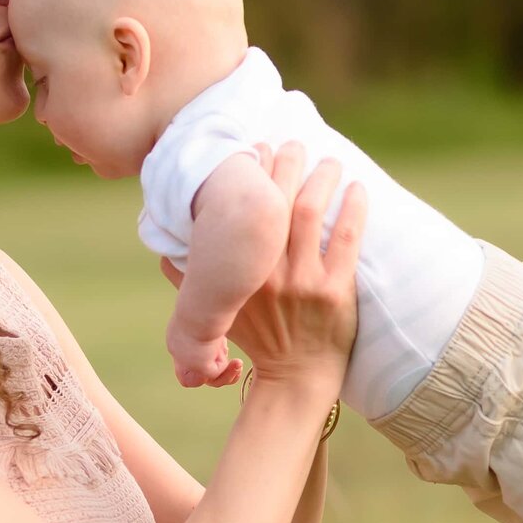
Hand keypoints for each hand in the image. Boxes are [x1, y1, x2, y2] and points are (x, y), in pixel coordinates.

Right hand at [161, 141, 361, 402]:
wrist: (296, 380)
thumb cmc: (258, 340)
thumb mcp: (215, 311)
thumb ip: (189, 281)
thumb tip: (165, 248)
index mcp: (239, 273)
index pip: (242, 208)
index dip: (251, 172)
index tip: (257, 149)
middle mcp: (267, 273)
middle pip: (277, 200)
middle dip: (287, 163)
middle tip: (294, 143)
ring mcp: (303, 281)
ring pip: (312, 211)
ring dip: (321, 178)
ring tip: (329, 160)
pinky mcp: (335, 291)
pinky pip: (345, 239)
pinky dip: (353, 208)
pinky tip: (357, 188)